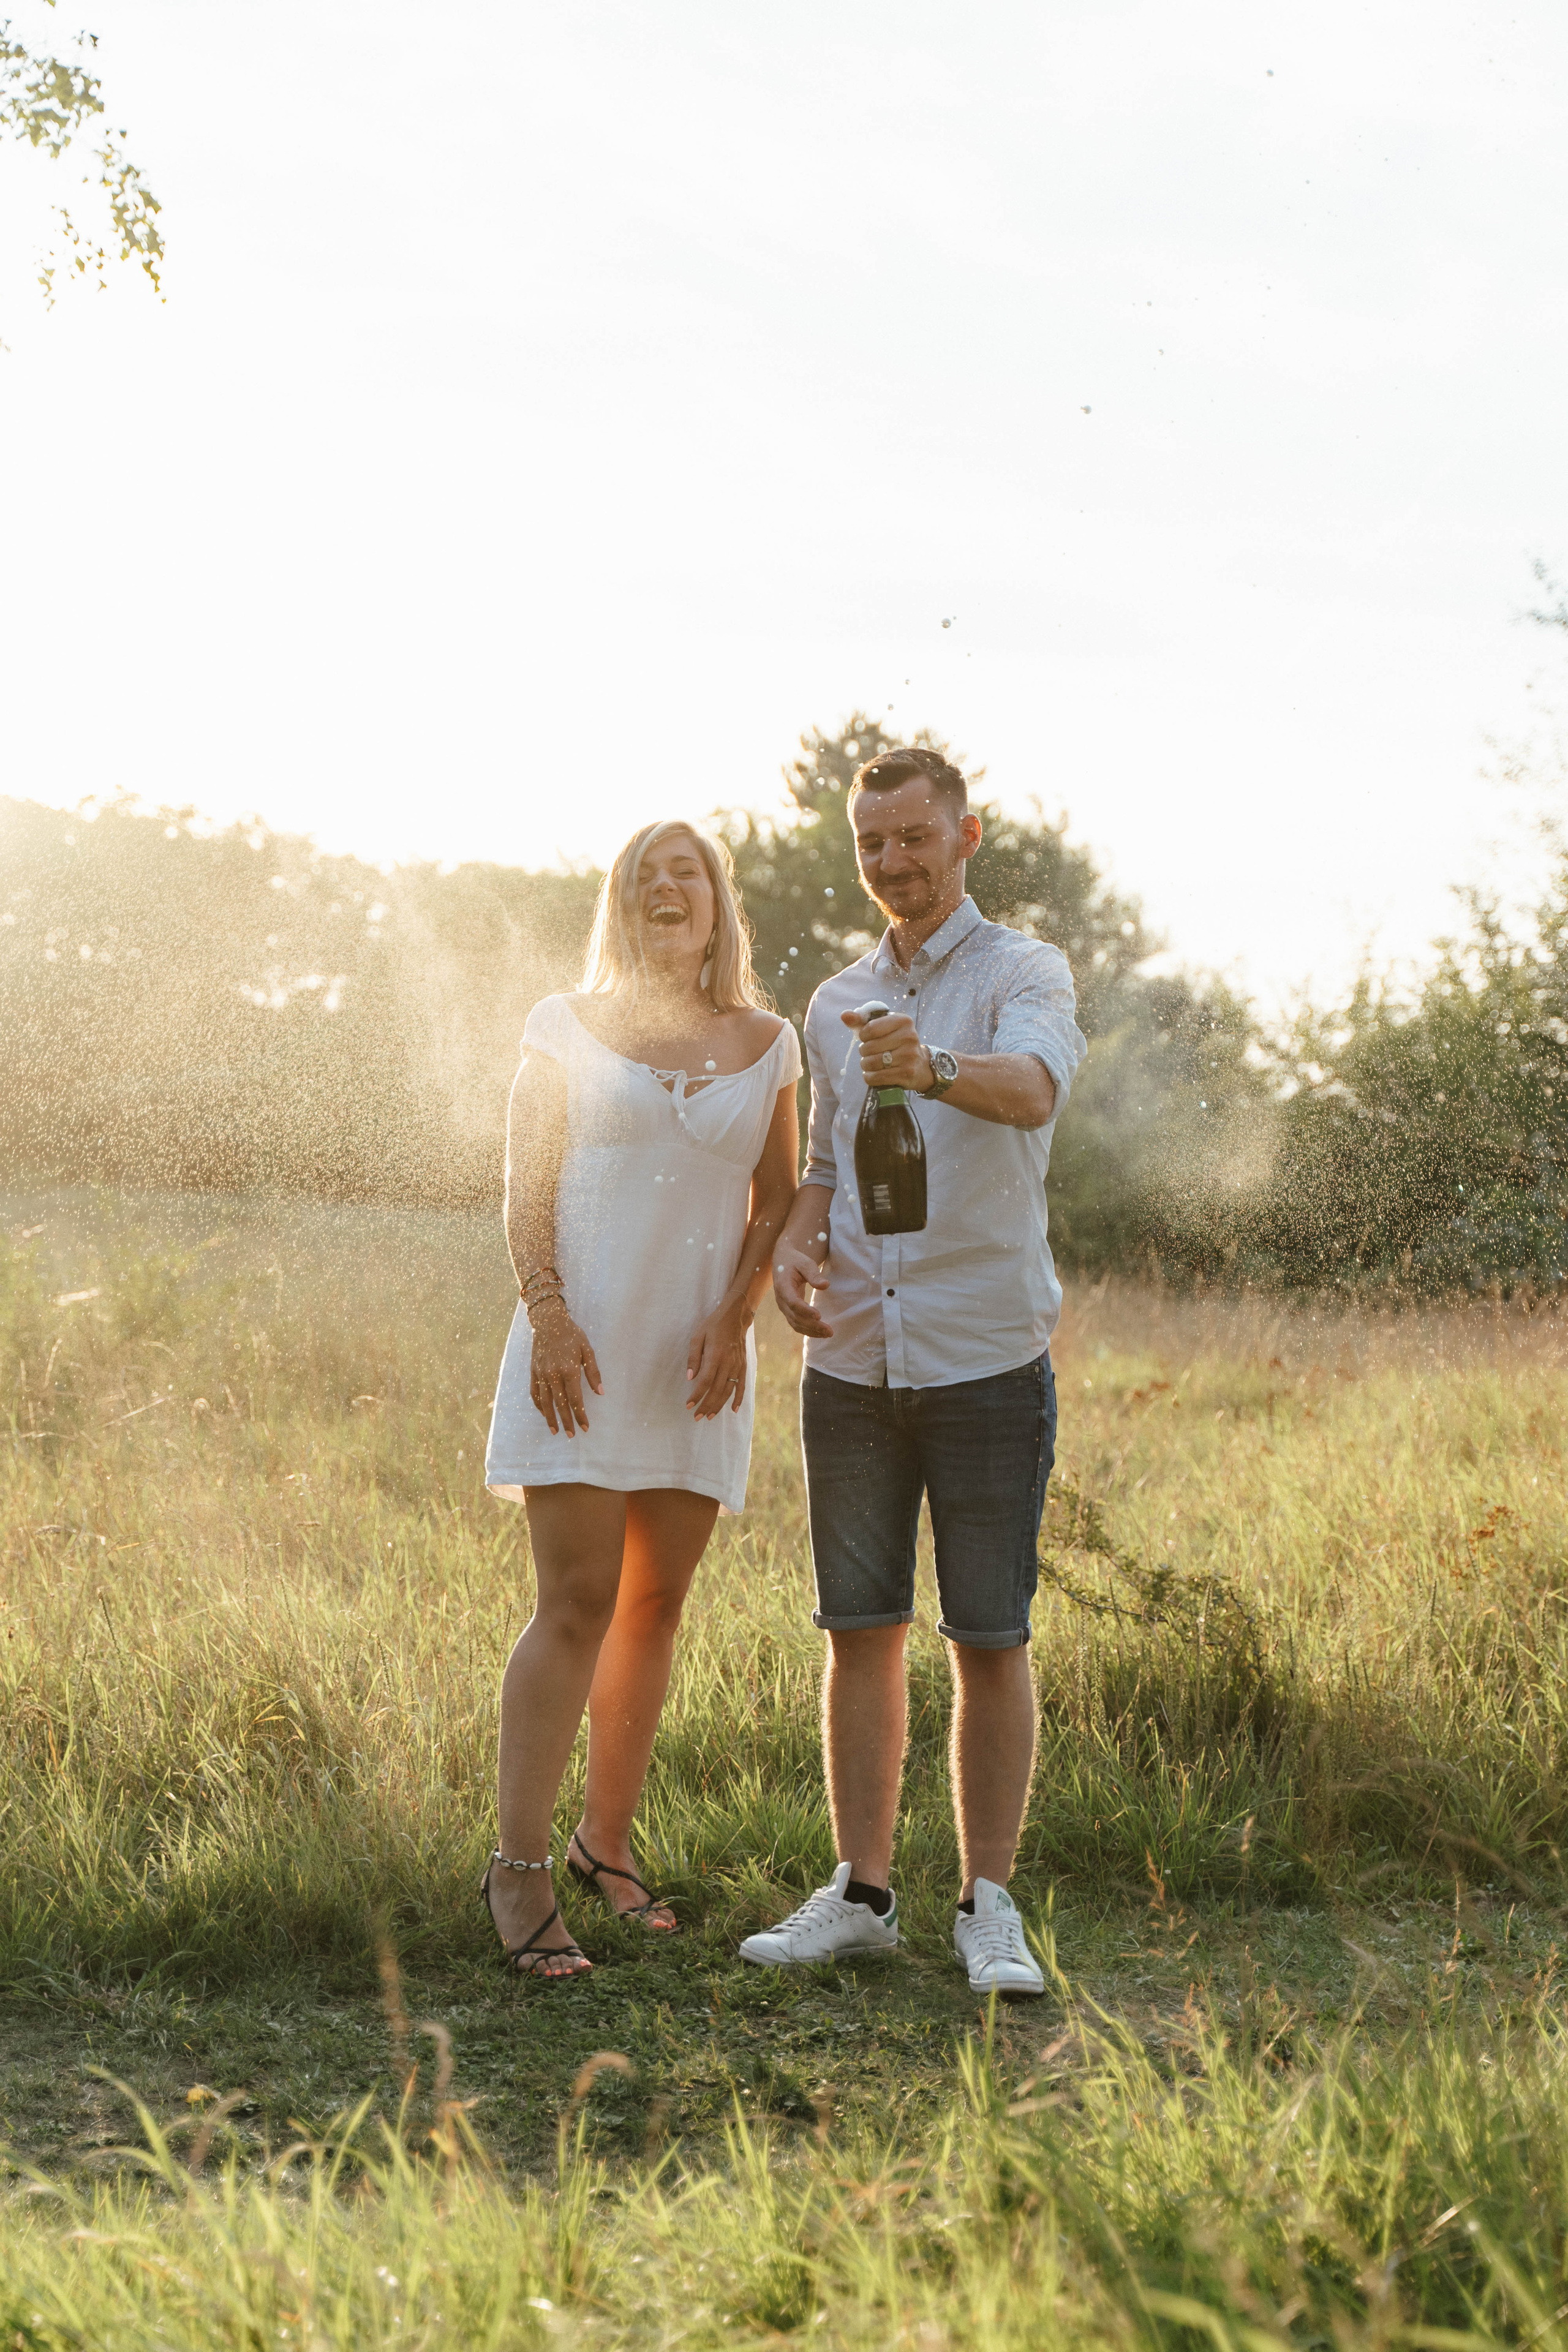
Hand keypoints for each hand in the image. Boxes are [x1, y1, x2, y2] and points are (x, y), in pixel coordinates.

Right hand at [529, 1300, 602, 1436]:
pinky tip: (545, 1414)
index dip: (581, 1414)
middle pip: (560, 1404)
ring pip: (545, 1402)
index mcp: (568, 1369)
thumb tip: (600, 1392)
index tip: (585, 1427)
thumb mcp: (587, 1350)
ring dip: (551, 1418)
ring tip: (556, 1431)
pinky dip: (539, 1406)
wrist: (548, 1322)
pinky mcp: (533, 1372)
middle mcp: (553, 1374)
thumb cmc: (571, 1335)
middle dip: (567, 1421)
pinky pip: (535, 1393)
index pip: (575, 1399)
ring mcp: (541, 1374)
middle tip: (572, 1435)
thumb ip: (593, 1372)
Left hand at [686, 1302, 751, 1418]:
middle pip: (717, 1390)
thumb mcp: (697, 1336)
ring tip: (709, 1416)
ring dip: (719, 1406)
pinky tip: (734, 1410)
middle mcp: (728, 1363)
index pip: (705, 1381)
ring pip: (728, 1391)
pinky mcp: (743, 1367)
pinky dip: (739, 1399)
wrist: (735, 1317)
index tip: (689, 1405)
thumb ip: (693, 1358)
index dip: (697, 1395)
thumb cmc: (713, 1326)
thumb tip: (690, 1378)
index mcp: (715, 1355)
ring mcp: (737, 1366)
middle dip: (706, 1405)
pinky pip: (742, 1386)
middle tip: (696, 1417)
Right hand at [772, 1242, 833, 1338]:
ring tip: (828, 1334)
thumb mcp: (805, 1263)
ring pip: (796, 1324)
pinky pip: (797, 1324)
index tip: (819, 1315)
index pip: (793, 1302)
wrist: (783, 1261)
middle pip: (796, 1317)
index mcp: (783, 1286)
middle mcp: (781, 1300)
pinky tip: (821, 1333)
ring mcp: (784, 1307)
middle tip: (829, 1331)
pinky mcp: (789, 1310)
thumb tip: (825, 1285)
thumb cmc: (795, 1261)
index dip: (805, 1310)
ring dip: (812, 1331)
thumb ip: (814, 1274)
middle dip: (812, 1325)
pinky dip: (808, 1330)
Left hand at [841, 1005, 933, 1093]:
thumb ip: (862, 1020)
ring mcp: (909, 1055)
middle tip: (870, 1053)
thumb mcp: (883, 1027)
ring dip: (866, 1065)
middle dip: (864, 1052)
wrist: (920, 1065)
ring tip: (871, 1064)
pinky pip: (877, 1077)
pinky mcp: (907, 1073)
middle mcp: (909, 1036)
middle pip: (869, 1047)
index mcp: (903, 1020)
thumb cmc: (896, 1043)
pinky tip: (873, 1074)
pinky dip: (870, 1077)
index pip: (870, 1028)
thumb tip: (844, 1015)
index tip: (868, 1038)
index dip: (863, 1036)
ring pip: (872, 1063)